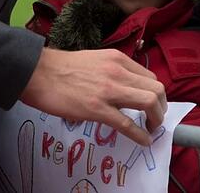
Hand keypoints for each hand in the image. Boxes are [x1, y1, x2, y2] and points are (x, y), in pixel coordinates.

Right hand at [19, 48, 166, 145]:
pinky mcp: (97, 109)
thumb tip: (121, 86)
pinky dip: (141, 135)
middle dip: (161, 107)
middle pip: (156, 89)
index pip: (150, 76)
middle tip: (155, 118)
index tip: (152, 104)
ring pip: (149, 102)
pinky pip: (128, 124)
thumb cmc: (61, 67)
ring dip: (156, 119)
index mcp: (118, 59)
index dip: (155, 93)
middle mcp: (118, 72)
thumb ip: (112, 70)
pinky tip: (144, 141)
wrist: (38, 72)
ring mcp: (109, 90)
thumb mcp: (95, 59)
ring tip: (152, 128)